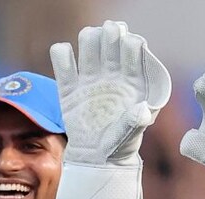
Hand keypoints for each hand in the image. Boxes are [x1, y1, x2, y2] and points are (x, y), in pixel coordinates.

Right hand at [50, 20, 170, 198]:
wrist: (94, 160)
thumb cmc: (117, 148)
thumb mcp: (129, 137)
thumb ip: (135, 122)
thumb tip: (143, 110)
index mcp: (131, 82)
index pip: (133, 53)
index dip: (132, 44)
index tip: (131, 42)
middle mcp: (111, 76)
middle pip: (110, 43)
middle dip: (111, 34)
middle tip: (110, 31)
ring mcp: (89, 80)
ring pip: (89, 46)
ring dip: (90, 37)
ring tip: (90, 39)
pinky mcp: (69, 89)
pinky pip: (63, 64)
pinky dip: (61, 54)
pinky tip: (65, 52)